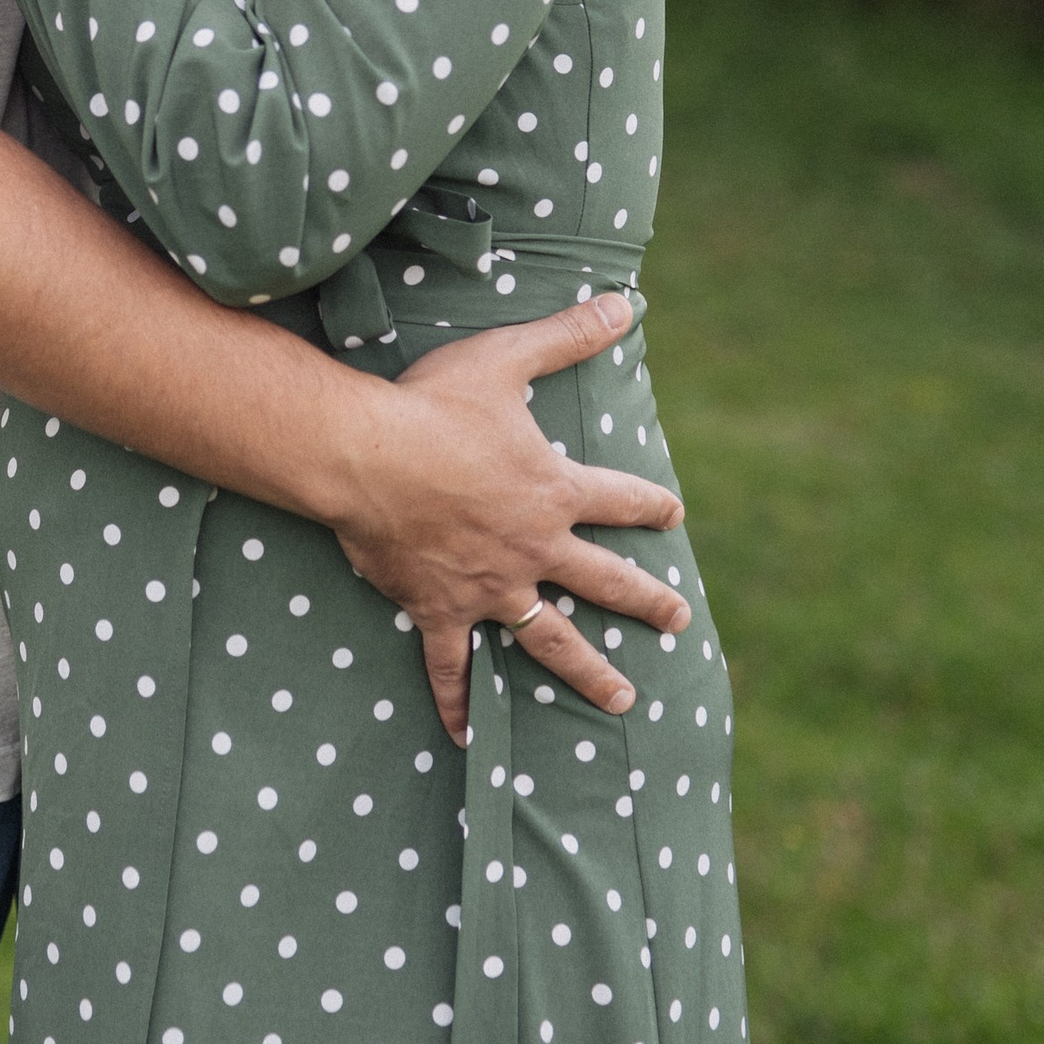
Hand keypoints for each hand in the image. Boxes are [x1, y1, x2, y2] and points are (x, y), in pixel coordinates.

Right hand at [325, 294, 693, 740]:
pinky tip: (468, 741)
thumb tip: (627, 302)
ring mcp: (491, 586)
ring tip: (623, 699)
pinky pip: (453, 666)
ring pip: (551, 639)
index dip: (650, 505)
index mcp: (554, 490)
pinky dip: (458, 703)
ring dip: (588, 671)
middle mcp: (535, 548)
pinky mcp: (442, 609)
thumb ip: (569, 334)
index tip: (672, 515)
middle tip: (677, 621)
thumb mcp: (507, 359)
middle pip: (606, 582)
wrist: (367, 456)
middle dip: (646, 602)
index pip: (620, 500)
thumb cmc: (433, 404)